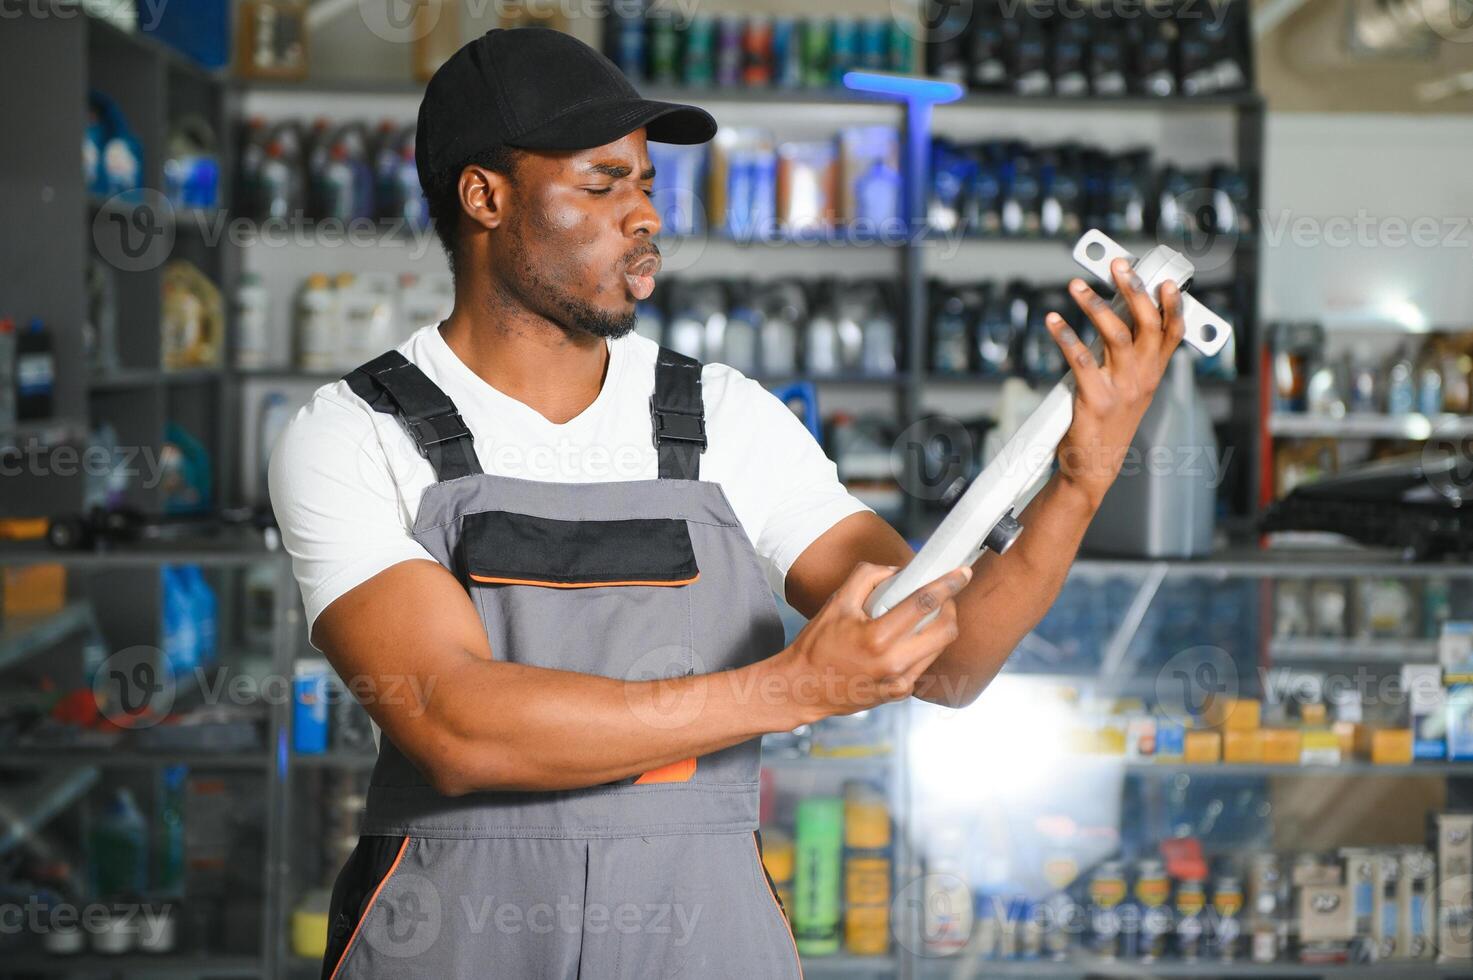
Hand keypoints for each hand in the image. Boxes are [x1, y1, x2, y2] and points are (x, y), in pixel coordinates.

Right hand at [774, 561, 968, 722]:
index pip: (924, 604)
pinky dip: (922, 647)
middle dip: (949, 608)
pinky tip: (905, 641)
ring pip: (939, 648)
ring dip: (938, 628)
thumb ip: (867, 577)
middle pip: (945, 630)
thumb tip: (897, 571)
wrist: (802, 688)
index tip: (962, 573)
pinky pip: (924, 664)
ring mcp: (899, 682)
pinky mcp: (899, 694)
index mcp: (877, 637)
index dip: (948, 585)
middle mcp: (893, 663)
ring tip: (922, 617)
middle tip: (942, 597)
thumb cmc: (817, 645)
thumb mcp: (836, 603)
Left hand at [1045, 257, 1186, 507]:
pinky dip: (1065, 336)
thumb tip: (1114, 316)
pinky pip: (1080, 359)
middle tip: (1118, 266)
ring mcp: (1121, 389)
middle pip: (1147, 325)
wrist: (1094, 468)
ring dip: (1096, 306)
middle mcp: (1142, 379)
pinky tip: (1053, 321)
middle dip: (1134, 290)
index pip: (1173, 334)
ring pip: (1117, 336)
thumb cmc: (1108, 425)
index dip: (1173, 306)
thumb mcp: (1129, 390)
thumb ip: (1128, 357)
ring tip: (1076, 286)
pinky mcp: (1095, 399)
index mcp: (1153, 375)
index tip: (1166, 280)